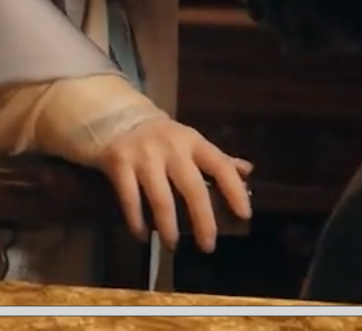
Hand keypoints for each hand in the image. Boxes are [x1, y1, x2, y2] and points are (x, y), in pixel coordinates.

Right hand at [90, 115, 253, 252]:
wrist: (114, 114)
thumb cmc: (160, 136)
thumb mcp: (189, 141)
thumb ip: (216, 158)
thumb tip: (247, 171)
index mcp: (193, 142)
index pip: (220, 165)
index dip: (234, 190)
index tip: (244, 215)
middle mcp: (171, 148)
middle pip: (193, 188)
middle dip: (203, 220)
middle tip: (208, 246)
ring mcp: (144, 156)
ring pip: (161, 198)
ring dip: (168, 227)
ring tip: (172, 246)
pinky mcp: (119, 163)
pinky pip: (130, 198)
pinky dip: (136, 221)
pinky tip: (141, 236)